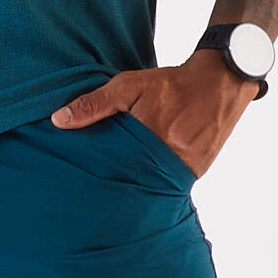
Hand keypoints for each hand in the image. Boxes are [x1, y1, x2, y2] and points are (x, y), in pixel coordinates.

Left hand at [50, 49, 258, 178]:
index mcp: (149, 139)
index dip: (99, 175)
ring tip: (120, 189)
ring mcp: (186, 169)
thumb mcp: (127, 86)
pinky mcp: (196, 171)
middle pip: (133, 181)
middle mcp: (169, 159)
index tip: (83, 183)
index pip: (114, 169)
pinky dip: (158, 181)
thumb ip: (93, 104)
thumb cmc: (170, 83)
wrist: (219, 82)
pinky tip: (145, 179)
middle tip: (96, 195)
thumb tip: (58, 120)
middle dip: (116, 184)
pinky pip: (171, 184)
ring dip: (138, 184)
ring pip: (152, 185)